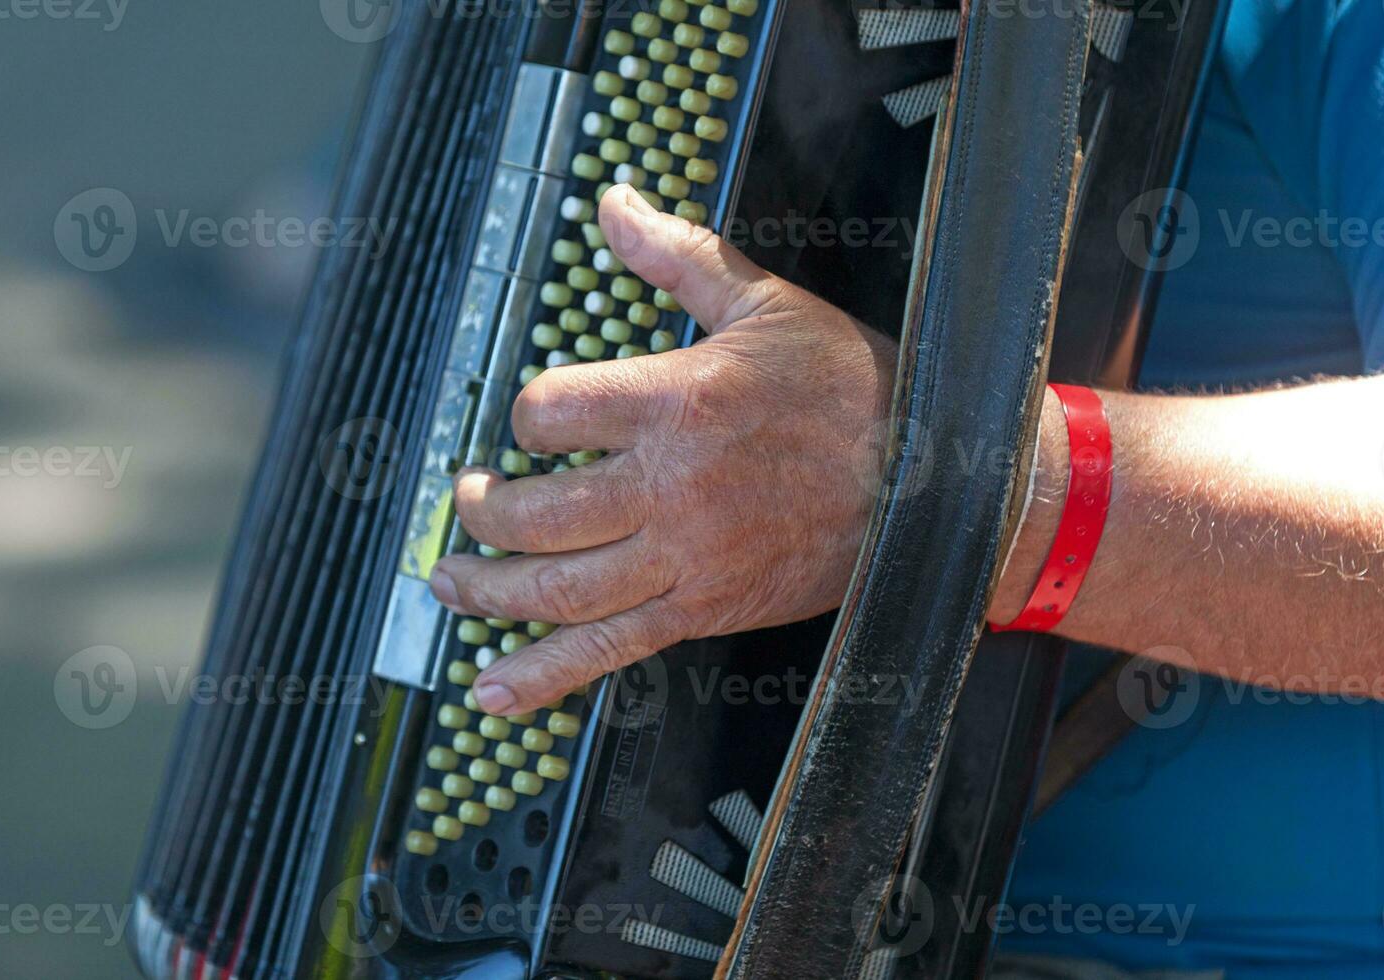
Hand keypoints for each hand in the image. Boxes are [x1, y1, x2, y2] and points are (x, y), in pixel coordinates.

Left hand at [430, 184, 896, 715]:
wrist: (934, 481)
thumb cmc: (855, 391)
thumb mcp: (765, 304)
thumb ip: (678, 258)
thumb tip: (615, 204)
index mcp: (678, 404)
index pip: (553, 412)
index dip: (526, 414)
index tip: (532, 420)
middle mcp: (669, 488)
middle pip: (537, 513)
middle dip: (484, 509)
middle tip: (469, 499)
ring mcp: (683, 559)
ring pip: (558, 591)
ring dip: (488, 591)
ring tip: (449, 581)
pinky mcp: (702, 609)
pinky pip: (608, 651)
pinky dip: (542, 676)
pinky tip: (491, 689)